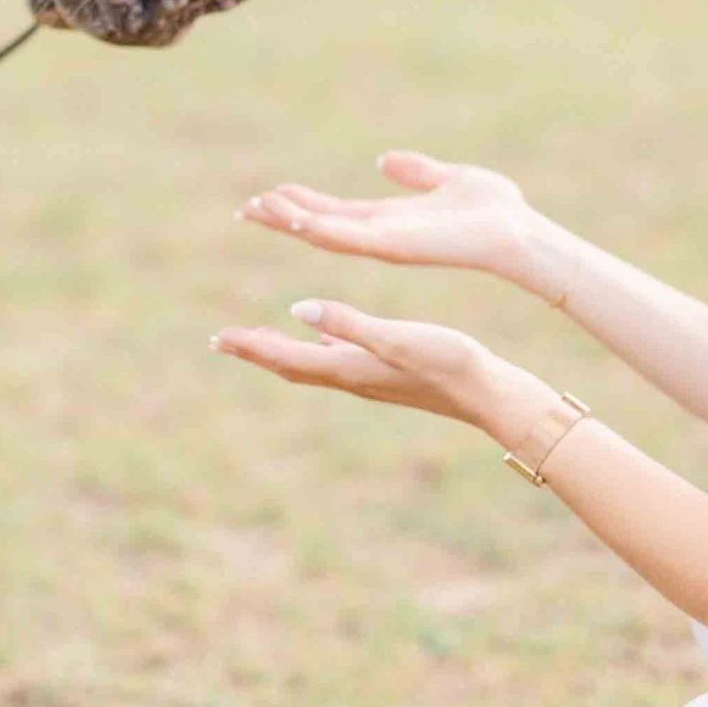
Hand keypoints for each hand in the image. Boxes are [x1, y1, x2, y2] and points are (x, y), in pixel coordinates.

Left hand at [211, 295, 533, 434]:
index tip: (218, 337)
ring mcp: (371, 379)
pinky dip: (316, 349)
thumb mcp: (395, 337)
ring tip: (258, 340)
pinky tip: (322, 339)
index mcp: (349, 368)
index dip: (251, 348)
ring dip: (281, 351)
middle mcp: (353, 378)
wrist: (489, 395)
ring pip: (312, 365)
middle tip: (222, 340)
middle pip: (291, 365)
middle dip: (255, 351)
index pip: (286, 358)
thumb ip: (347, 324)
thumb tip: (297, 310)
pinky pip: (338, 361)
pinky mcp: (388, 375)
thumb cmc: (448, 363)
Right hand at [238, 149, 542, 284]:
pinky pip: (347, 236)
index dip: (301, 204)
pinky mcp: (392, 246)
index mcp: (390, 219)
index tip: (269, 193)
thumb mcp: (448, 178)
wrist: (516, 233)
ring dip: (291, 219)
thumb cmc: (494, 211)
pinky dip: (318, 226)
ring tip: (258, 207)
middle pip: (320, 223)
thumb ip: (416, 171)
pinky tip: (293, 215)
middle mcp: (380, 234)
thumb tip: (384, 160)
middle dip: (284, 216)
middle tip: (247, 206)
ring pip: (325, 231)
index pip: (335, 211)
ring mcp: (383, 242)